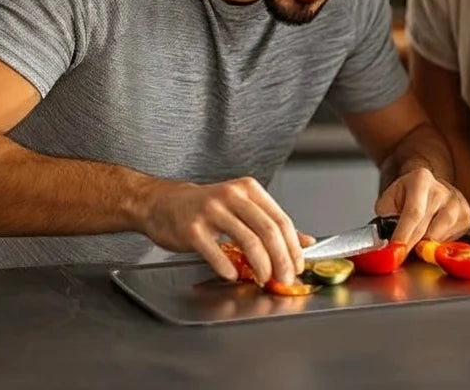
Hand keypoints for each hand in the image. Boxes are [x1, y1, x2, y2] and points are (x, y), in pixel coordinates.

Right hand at [140, 177, 305, 284]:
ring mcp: (211, 210)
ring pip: (248, 240)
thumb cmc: (205, 208)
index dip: (293, 247)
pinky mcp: (192, 228)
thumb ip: (272, 223)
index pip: (280, 220)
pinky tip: (233, 276)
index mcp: (249, 189)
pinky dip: (228, 268)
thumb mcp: (241, 208)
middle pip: (268, 230)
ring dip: (261, 266)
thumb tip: (307, 242)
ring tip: (263, 280)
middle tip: (284, 279)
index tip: (297, 267)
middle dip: (281, 260)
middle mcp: (232, 196)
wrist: (162, 203)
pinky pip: (216, 252)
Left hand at [374, 167, 469, 245]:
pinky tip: (431, 233)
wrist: (427, 187)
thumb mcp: (389, 199)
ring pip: (439, 238)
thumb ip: (385, 215)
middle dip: (411, 247)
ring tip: (416, 238)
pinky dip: (437, 244)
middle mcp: (442, 190)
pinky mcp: (467, 217)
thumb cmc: (406, 196)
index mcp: (421, 179)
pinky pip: (449, 242)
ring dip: (424, 245)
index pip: (413, 213)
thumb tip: (388, 237)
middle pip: (427, 229)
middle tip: (401, 256)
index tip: (396, 251)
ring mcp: (457, 203)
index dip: (404, 235)